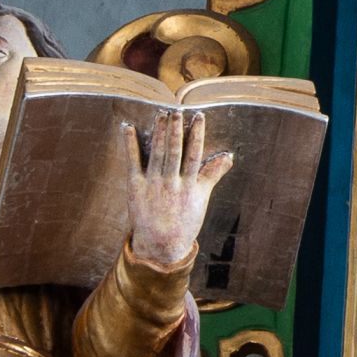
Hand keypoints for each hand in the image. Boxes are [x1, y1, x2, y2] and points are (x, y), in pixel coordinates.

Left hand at [123, 109, 233, 270]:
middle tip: (176, 110)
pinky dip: (130, 144)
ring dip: (158, 132)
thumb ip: (213, 174)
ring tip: (161, 114)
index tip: (199, 117)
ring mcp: (153, 184)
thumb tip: (228, 156)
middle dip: (175, 129)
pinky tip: (128, 127)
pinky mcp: (135, 188)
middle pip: (174, 150)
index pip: (194, 154)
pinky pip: (132, 162)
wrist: (161, 246)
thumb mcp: (202, 198)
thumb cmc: (184, 222)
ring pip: (157, 153)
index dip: (197, 134)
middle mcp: (171, 182)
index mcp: (189, 185)